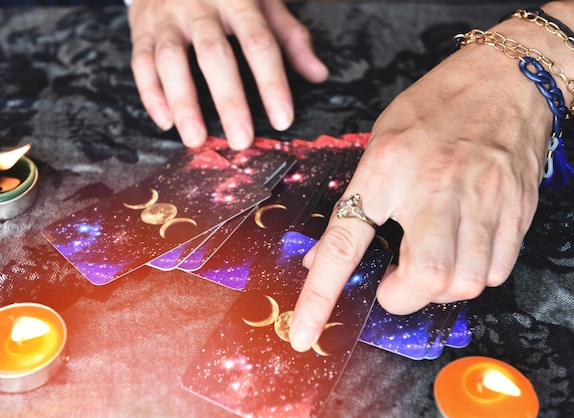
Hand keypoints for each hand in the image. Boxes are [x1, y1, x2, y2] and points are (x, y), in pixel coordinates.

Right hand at [127, 0, 328, 148]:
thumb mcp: (263, 0)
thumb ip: (289, 36)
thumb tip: (318, 74)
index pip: (259, 43)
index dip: (272, 83)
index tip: (282, 119)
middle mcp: (199, 5)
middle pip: (214, 55)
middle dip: (228, 100)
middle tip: (240, 140)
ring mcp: (166, 16)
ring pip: (171, 60)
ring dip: (183, 103)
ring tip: (196, 139)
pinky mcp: (141, 28)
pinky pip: (141, 62)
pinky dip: (151, 94)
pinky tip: (166, 122)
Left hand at [288, 36, 551, 351]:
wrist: (503, 79)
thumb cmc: (434, 106)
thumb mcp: (379, 143)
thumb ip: (356, 201)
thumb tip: (324, 257)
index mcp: (388, 167)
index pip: (347, 243)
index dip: (320, 296)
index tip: (302, 334)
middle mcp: (437, 186)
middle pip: (426, 277)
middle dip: (402, 297)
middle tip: (393, 284)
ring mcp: (483, 199)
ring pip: (467, 282)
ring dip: (439, 289)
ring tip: (429, 265)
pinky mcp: (515, 209)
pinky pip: (498, 270)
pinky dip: (474, 276)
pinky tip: (462, 253)